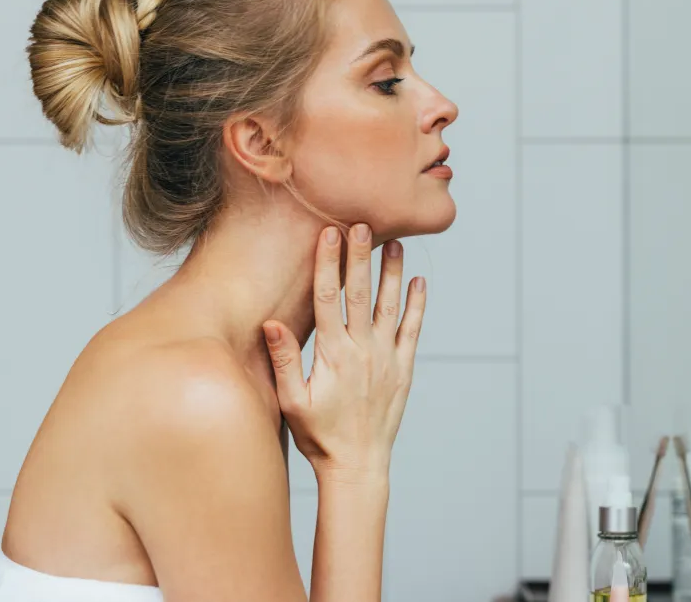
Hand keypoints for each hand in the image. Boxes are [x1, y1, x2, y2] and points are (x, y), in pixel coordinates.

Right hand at [262, 223, 425, 481]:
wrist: (358, 466)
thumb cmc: (318, 436)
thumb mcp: (291, 402)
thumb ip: (284, 361)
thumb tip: (272, 323)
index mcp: (333, 355)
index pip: (329, 298)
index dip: (328, 263)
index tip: (330, 233)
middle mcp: (363, 351)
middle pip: (360, 293)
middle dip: (361, 256)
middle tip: (364, 223)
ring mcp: (386, 359)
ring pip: (389, 306)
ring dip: (391, 273)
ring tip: (395, 243)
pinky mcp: (402, 370)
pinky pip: (411, 331)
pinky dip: (416, 306)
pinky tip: (419, 283)